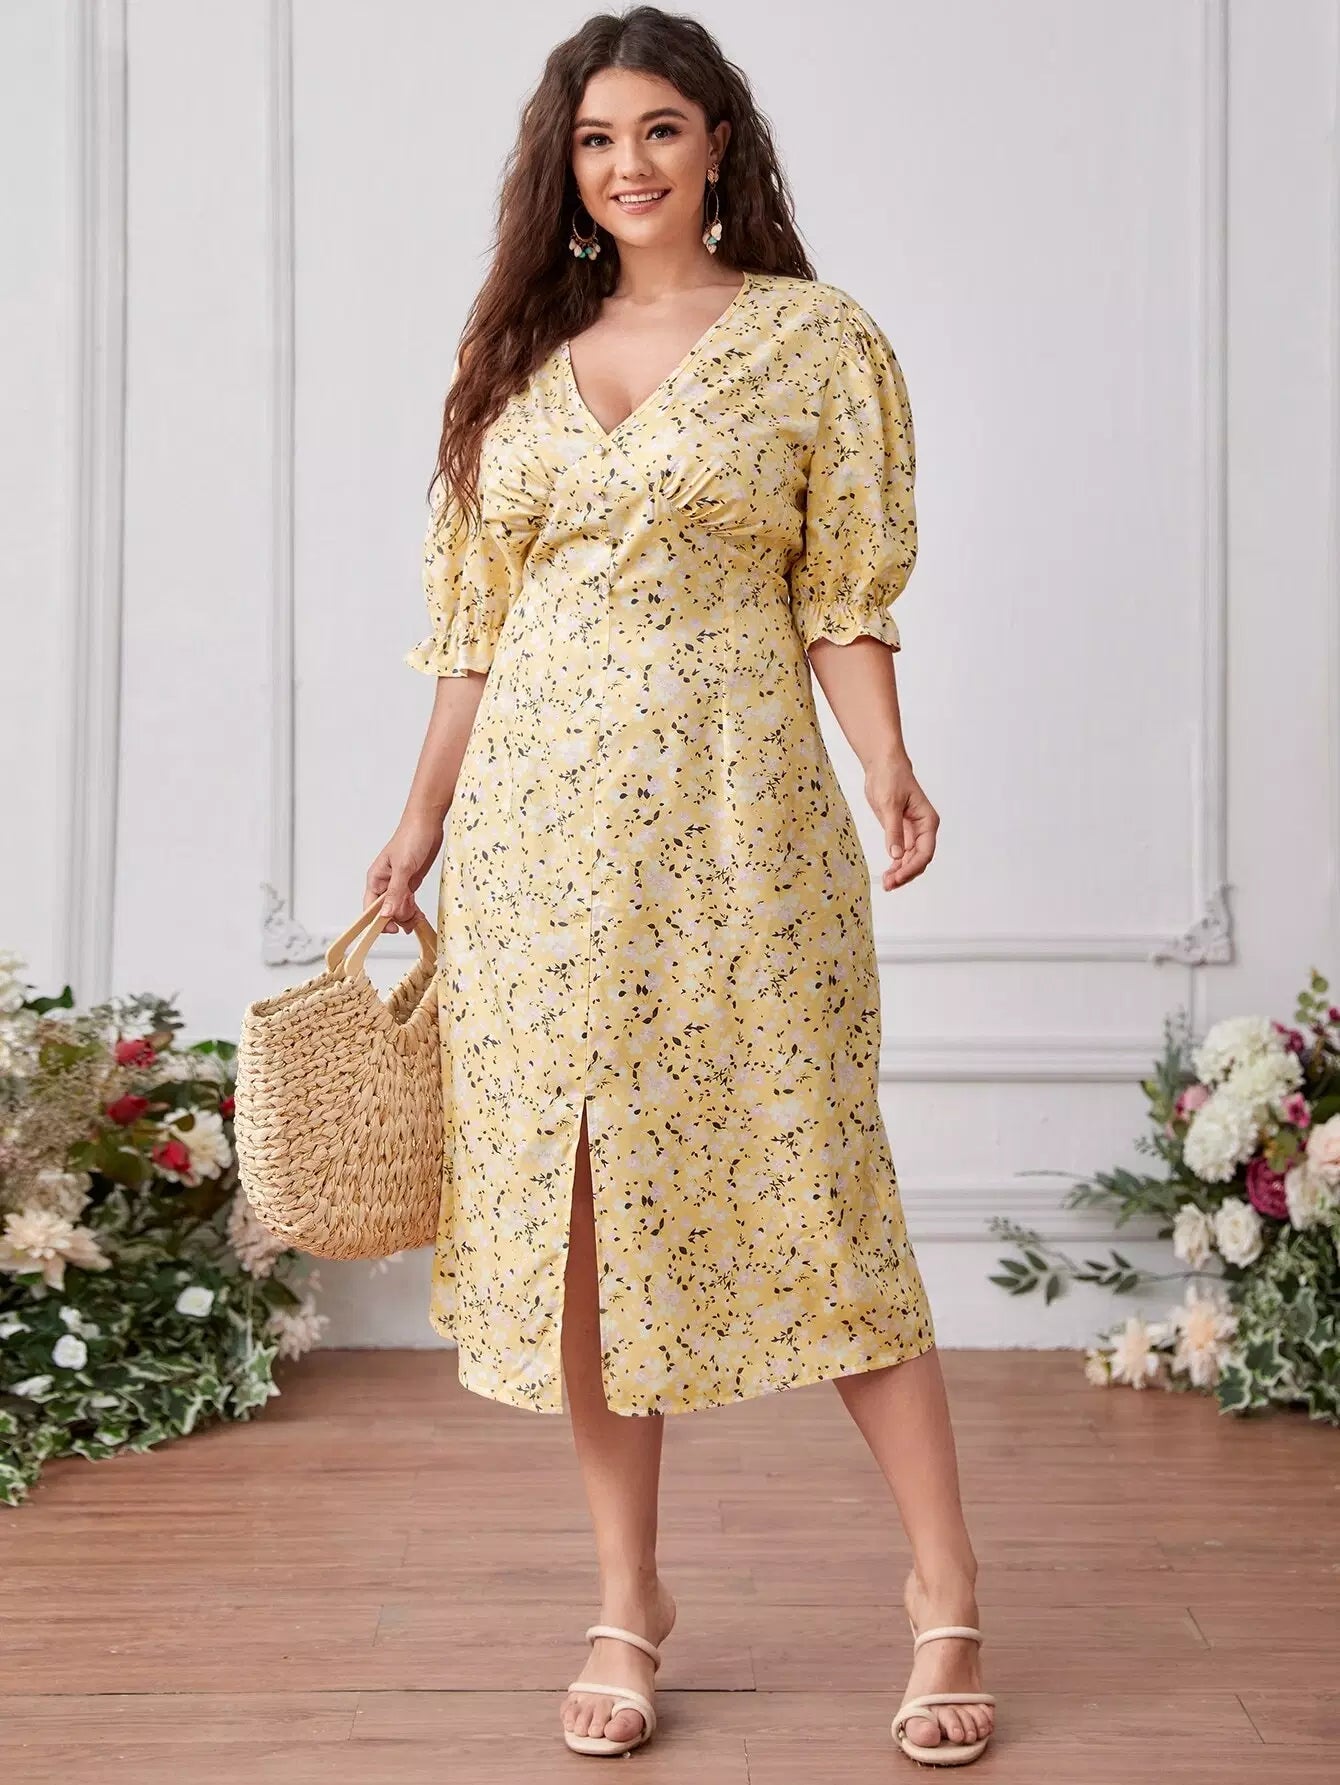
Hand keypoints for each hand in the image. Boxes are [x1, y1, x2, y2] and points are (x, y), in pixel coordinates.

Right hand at [363, 811, 444, 933]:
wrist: (428, 823)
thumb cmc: (411, 837)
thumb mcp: (403, 867)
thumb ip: (395, 891)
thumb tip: (386, 913)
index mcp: (376, 878)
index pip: (370, 907)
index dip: (379, 921)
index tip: (392, 929)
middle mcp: (385, 883)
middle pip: (386, 910)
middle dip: (398, 919)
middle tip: (412, 923)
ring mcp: (398, 883)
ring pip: (398, 908)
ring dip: (407, 916)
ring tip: (418, 921)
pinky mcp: (411, 882)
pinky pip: (409, 902)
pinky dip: (414, 910)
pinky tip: (420, 916)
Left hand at [864, 754, 938, 890]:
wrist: (883, 765)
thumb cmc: (891, 778)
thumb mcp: (889, 804)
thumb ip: (893, 831)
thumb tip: (896, 855)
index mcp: (928, 821)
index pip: (925, 851)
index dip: (912, 867)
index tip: (897, 877)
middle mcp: (924, 829)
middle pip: (919, 859)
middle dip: (906, 874)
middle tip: (889, 885)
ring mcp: (913, 832)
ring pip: (911, 859)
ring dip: (900, 872)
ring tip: (887, 884)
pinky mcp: (901, 832)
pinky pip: (902, 854)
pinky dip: (896, 865)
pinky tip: (888, 874)